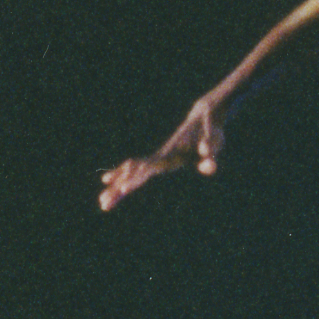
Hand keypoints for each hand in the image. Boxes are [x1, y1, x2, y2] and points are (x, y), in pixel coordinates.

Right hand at [98, 101, 222, 209]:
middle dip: (119, 189)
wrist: (204, 114)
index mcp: (171, 155)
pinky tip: (109, 181)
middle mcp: (161, 156)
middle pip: (135, 174)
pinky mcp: (160, 157)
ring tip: (102, 202)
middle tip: (103, 204)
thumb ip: (211, 150)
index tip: (123, 188)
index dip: (136, 178)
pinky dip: (122, 174)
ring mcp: (159, 156)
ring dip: (117, 185)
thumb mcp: (215, 141)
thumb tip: (206, 158)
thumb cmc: (212, 131)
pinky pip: (137, 168)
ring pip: (132, 172)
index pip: (149, 169)